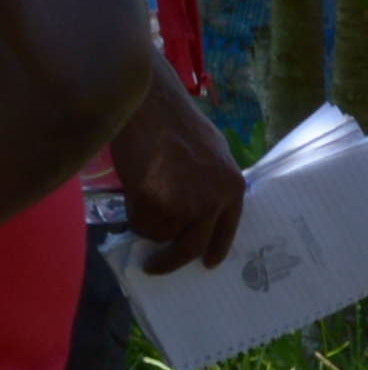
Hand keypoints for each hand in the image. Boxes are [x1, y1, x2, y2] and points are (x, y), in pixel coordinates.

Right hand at [107, 70, 242, 271]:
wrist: (152, 104)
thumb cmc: (176, 123)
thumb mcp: (211, 153)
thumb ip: (210, 182)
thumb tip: (196, 208)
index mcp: (233, 187)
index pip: (228, 230)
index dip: (215, 249)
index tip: (207, 264)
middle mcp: (215, 200)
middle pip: (192, 246)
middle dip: (171, 261)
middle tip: (155, 266)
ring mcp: (186, 203)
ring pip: (160, 233)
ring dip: (146, 223)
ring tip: (141, 195)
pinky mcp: (156, 201)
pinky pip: (140, 222)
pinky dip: (132, 214)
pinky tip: (133, 190)